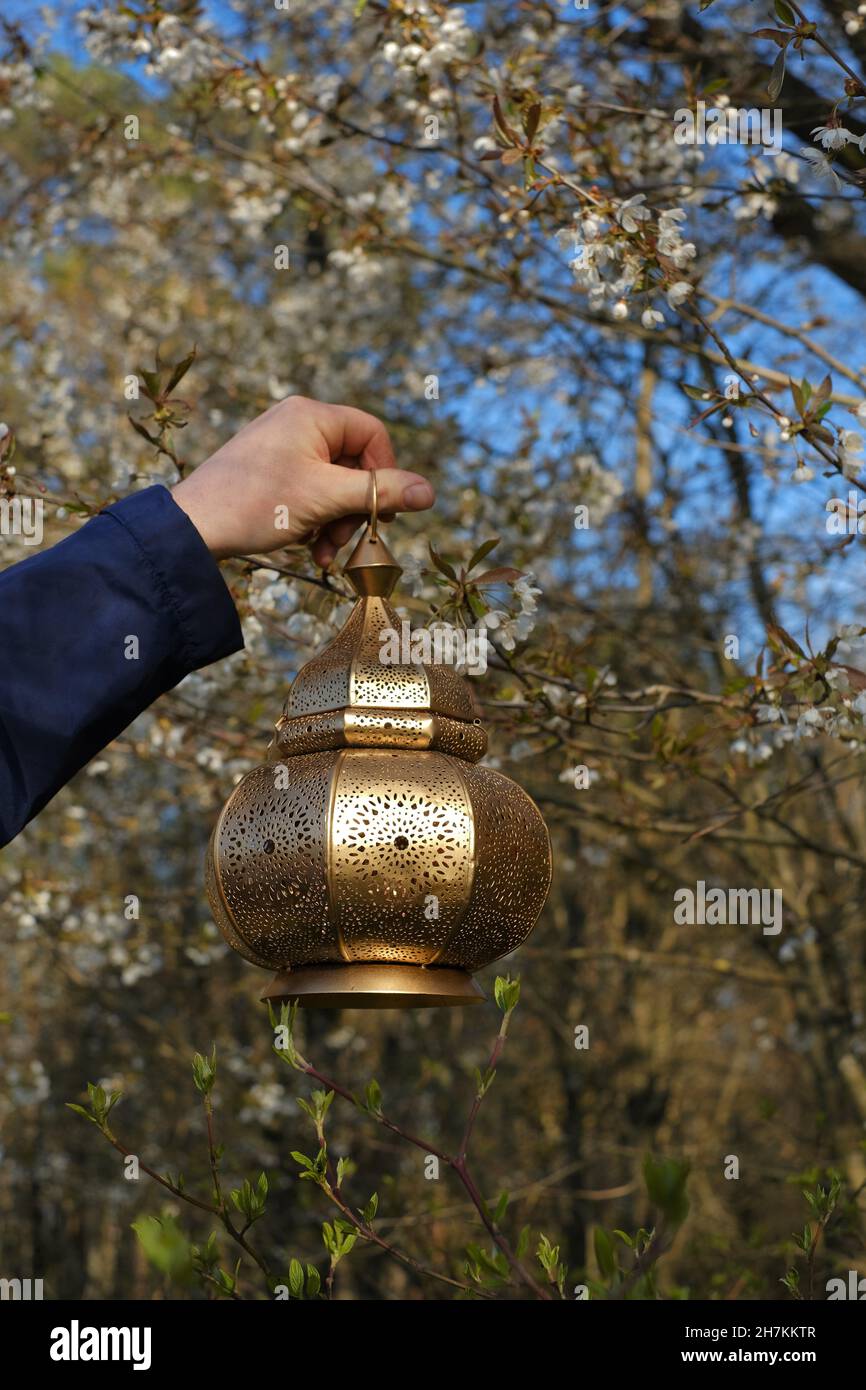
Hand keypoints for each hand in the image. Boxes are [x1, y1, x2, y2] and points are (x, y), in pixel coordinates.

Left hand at [171, 395, 433, 566]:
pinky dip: (315, 520)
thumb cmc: (257, 504)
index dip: (385, 473)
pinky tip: (306, 547)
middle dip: (356, 507)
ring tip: (323, 551)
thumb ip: (379, 493)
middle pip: (353, 462)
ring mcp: (281, 447)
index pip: (372, 434)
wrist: (192, 527)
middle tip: (349, 540)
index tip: (383, 511)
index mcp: (311, 416)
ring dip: (336, 521)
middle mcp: (297, 423)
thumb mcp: (326, 500)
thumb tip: (429, 492)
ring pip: (332, 483)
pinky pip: (309, 491)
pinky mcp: (268, 471)